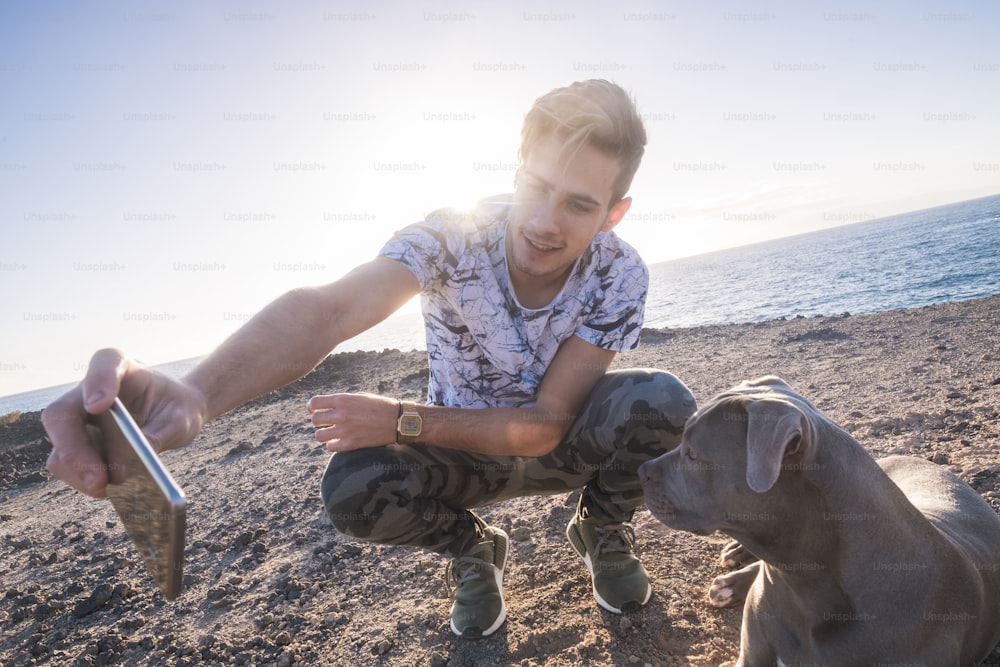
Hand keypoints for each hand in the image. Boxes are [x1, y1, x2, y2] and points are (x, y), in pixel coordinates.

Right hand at [42, 348, 207, 498]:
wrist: (178, 414)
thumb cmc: (177, 408)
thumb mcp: (181, 419)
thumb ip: (157, 436)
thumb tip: (124, 467)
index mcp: (121, 366)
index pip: (104, 363)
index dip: (98, 383)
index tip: (99, 406)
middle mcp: (91, 390)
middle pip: (62, 415)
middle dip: (75, 451)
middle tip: (99, 479)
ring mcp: (79, 419)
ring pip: (60, 448)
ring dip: (78, 473)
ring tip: (106, 489)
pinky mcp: (79, 445)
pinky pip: (70, 467)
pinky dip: (84, 481)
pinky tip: (108, 489)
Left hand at [307, 392, 398, 451]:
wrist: (397, 420)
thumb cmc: (379, 406)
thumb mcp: (359, 396)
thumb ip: (342, 401)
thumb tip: (325, 406)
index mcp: (343, 400)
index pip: (314, 403)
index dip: (312, 407)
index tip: (315, 410)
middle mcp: (341, 414)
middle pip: (315, 420)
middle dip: (318, 421)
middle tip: (326, 422)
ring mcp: (345, 430)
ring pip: (319, 435)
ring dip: (324, 434)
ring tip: (331, 432)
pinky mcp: (351, 444)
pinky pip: (330, 447)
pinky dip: (333, 444)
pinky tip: (340, 440)